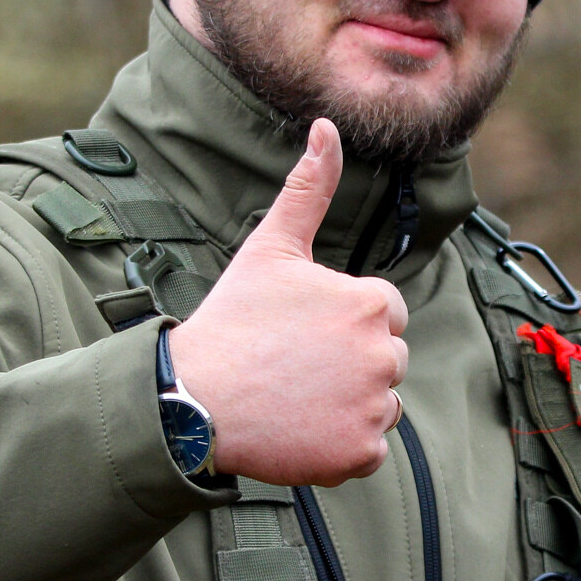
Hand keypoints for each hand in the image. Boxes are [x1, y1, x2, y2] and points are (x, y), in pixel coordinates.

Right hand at [167, 119, 408, 486]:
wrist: (194, 399)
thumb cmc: (232, 320)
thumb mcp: (270, 246)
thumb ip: (308, 188)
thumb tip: (327, 127)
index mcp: (370, 302)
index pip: (384, 312)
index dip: (343, 321)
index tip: (301, 330)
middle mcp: (383, 355)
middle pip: (386, 359)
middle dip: (349, 363)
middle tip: (293, 365)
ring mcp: (374, 407)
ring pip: (380, 404)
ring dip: (348, 404)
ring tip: (293, 396)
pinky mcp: (359, 453)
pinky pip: (367, 448)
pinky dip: (339, 445)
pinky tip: (298, 428)